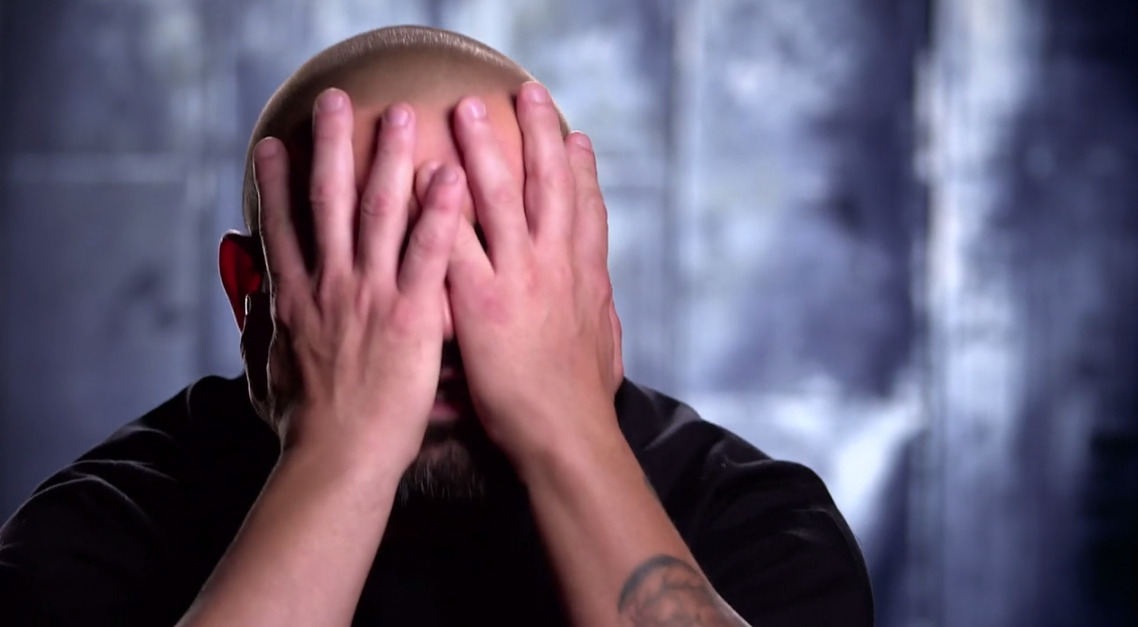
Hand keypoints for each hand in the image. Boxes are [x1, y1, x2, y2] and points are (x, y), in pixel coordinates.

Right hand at [253, 89, 464, 468]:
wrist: (337, 460)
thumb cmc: (308, 429)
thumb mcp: (270, 376)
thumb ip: (264, 339)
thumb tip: (256, 318)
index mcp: (295, 300)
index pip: (281, 227)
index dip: (274, 182)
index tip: (271, 143)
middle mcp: (328, 286)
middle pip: (326, 201)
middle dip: (329, 145)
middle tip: (334, 99)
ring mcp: (369, 296)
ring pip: (377, 212)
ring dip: (387, 158)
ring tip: (400, 114)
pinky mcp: (410, 316)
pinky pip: (428, 254)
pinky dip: (438, 213)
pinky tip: (451, 176)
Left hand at [443, 82, 623, 464]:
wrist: (564, 437)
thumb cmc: (581, 402)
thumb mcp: (604, 350)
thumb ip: (600, 317)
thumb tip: (605, 303)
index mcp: (585, 278)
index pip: (587, 210)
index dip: (582, 170)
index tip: (575, 136)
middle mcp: (555, 267)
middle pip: (550, 185)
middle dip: (539, 134)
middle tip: (527, 93)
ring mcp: (519, 279)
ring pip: (502, 198)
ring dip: (486, 147)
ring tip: (466, 108)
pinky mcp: (481, 302)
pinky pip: (454, 243)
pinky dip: (440, 205)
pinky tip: (423, 174)